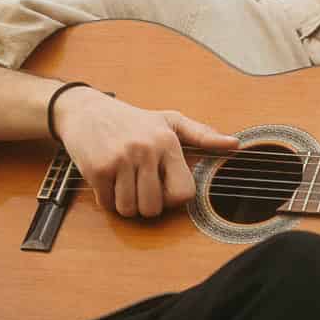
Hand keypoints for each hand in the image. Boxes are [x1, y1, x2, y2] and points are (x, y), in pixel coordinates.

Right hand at [53, 86, 237, 217]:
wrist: (84, 109)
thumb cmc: (132, 120)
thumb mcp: (169, 121)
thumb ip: (202, 135)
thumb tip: (235, 145)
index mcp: (167, 142)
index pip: (183, 194)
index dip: (172, 198)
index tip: (161, 186)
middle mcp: (145, 149)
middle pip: (153, 208)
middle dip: (145, 205)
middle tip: (138, 186)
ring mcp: (120, 159)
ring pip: (130, 210)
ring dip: (125, 204)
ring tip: (123, 183)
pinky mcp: (97, 168)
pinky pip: (109, 205)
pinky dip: (107, 199)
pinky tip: (107, 179)